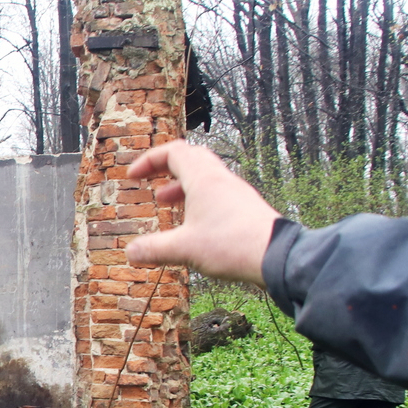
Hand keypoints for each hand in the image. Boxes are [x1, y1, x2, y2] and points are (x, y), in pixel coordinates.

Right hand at [124, 141, 281, 286]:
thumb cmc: (231, 245)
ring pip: (205, 177)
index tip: (133, 176)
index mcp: (203, 179)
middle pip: (191, 159)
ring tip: (165, 202)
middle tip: (151, 180)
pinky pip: (217, 194)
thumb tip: (131, 252)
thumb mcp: (183, 249)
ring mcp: (236, 193)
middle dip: (166, 168)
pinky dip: (198, 201)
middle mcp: (221, 180)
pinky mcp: (245, 208)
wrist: (276, 256)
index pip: (173, 152)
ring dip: (182, 186)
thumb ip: (154, 249)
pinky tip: (193, 223)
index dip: (150, 160)